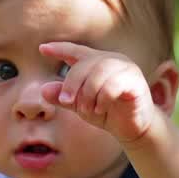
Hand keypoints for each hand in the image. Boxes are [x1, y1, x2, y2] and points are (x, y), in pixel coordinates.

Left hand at [39, 42, 159, 146]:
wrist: (131, 129)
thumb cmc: (107, 113)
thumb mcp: (81, 106)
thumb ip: (63, 97)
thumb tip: (43, 89)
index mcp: (97, 62)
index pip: (76, 51)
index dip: (59, 49)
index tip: (42, 49)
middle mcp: (113, 60)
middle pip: (85, 63)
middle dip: (72, 83)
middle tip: (66, 102)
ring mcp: (126, 70)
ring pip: (100, 72)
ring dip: (88, 93)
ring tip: (86, 109)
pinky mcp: (136, 83)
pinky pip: (114, 85)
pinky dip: (103, 98)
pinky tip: (100, 109)